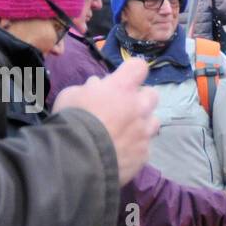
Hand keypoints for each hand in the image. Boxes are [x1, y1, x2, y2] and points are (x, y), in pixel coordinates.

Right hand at [54, 58, 158, 185]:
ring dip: (142, 123)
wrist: (79, 158)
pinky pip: (145, 146)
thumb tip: (98, 86)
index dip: (132, 71)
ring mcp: (144, 132)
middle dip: (140, 98)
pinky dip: (135, 147)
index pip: (138, 67)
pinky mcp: (144, 154)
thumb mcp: (72, 94)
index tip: (124, 78)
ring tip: (125, 132)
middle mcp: (139, 108)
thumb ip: (89, 88)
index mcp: (122, 88)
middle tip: (123, 107)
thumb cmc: (72, 120)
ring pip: (153, 121)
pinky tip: (121, 152)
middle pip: (152, 94)